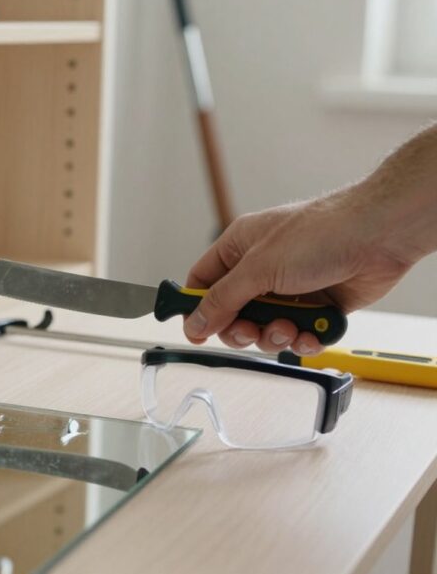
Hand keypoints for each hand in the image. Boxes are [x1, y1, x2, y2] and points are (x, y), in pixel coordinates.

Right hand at [182, 193, 414, 354]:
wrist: (379, 236)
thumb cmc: (321, 233)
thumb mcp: (259, 268)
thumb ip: (223, 299)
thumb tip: (194, 322)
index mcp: (240, 248)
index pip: (203, 282)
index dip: (196, 308)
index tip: (194, 332)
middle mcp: (262, 269)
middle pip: (232, 313)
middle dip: (241, 329)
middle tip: (250, 331)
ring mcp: (290, 289)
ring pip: (265, 329)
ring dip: (275, 335)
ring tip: (290, 326)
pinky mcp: (317, 307)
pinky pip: (298, 335)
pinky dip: (303, 340)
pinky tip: (312, 333)